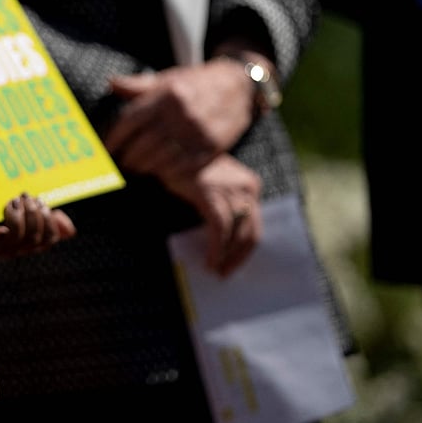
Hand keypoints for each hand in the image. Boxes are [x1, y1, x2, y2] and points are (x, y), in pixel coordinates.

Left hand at [0, 193, 76, 263]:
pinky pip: (0, 238)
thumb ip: (50, 221)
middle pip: (35, 236)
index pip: (50, 237)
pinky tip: (7, 208)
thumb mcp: (31, 222)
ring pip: (19, 236)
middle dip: (33, 212)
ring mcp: (5, 251)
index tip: (41, 202)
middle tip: (26, 196)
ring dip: (20, 214)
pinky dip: (7, 221)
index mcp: (34, 245)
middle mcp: (21, 251)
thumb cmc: (7, 228)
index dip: (48, 219)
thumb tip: (71, 231)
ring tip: (15, 200)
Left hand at [103, 60, 254, 180]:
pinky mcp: (213, 147)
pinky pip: (184, 168)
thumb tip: (111, 84)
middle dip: (128, 158)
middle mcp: (181, 114)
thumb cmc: (195, 82)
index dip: (114, 138)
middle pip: (144, 144)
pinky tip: (160, 174)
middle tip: (121, 164)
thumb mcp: (168, 78)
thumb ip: (139, 84)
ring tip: (137, 170)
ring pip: (162, 159)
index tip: (105, 149)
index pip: (131, 120)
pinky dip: (168, 174)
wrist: (237, 86)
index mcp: (167, 95)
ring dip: (145, 168)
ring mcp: (198, 132)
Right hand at [162, 154, 261, 277]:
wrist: (166, 149)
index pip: (255, 225)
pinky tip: (210, 261)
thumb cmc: (187, 170)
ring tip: (215, 270)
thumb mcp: (213, 187)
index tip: (233, 264)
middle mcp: (245, 187)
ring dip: (227, 257)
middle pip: (251, 232)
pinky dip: (216, 248)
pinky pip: (219, 229)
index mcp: (250, 185)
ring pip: (236, 233)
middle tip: (225, 274)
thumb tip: (225, 243)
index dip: (245, 250)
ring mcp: (228, 190)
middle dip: (238, 258)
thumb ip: (224, 208)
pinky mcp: (210, 193)